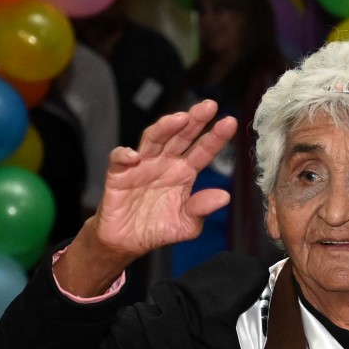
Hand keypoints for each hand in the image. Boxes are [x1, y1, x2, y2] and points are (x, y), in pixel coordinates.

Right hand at [90, 99, 237, 261]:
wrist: (127, 242)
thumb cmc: (158, 229)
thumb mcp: (187, 224)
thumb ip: (202, 209)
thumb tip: (224, 196)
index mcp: (184, 172)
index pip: (203, 150)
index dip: (216, 137)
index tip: (230, 122)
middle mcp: (165, 163)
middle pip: (180, 136)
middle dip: (194, 120)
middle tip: (209, 106)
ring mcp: (142, 165)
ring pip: (153, 139)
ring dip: (165, 128)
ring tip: (179, 119)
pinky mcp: (119, 174)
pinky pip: (119, 160)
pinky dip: (124, 155)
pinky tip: (134, 156)